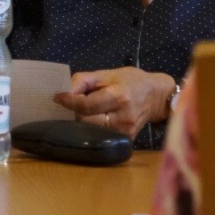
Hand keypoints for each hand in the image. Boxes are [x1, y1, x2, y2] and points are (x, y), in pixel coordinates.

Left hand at [53, 67, 176, 139]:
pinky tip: (92, 119)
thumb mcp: (108, 73)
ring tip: (80, 111)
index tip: (57, 97)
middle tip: (69, 104)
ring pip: (90, 132)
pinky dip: (91, 128)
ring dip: (81, 122)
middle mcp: (122, 117)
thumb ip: (84, 80)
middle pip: (86, 121)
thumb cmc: (131, 81)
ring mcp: (124, 132)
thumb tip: (64, 91)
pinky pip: (100, 136)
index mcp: (118, 96)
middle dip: (74, 113)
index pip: (87, 105)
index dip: (69, 102)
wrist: (157, 96)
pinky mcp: (125, 140)